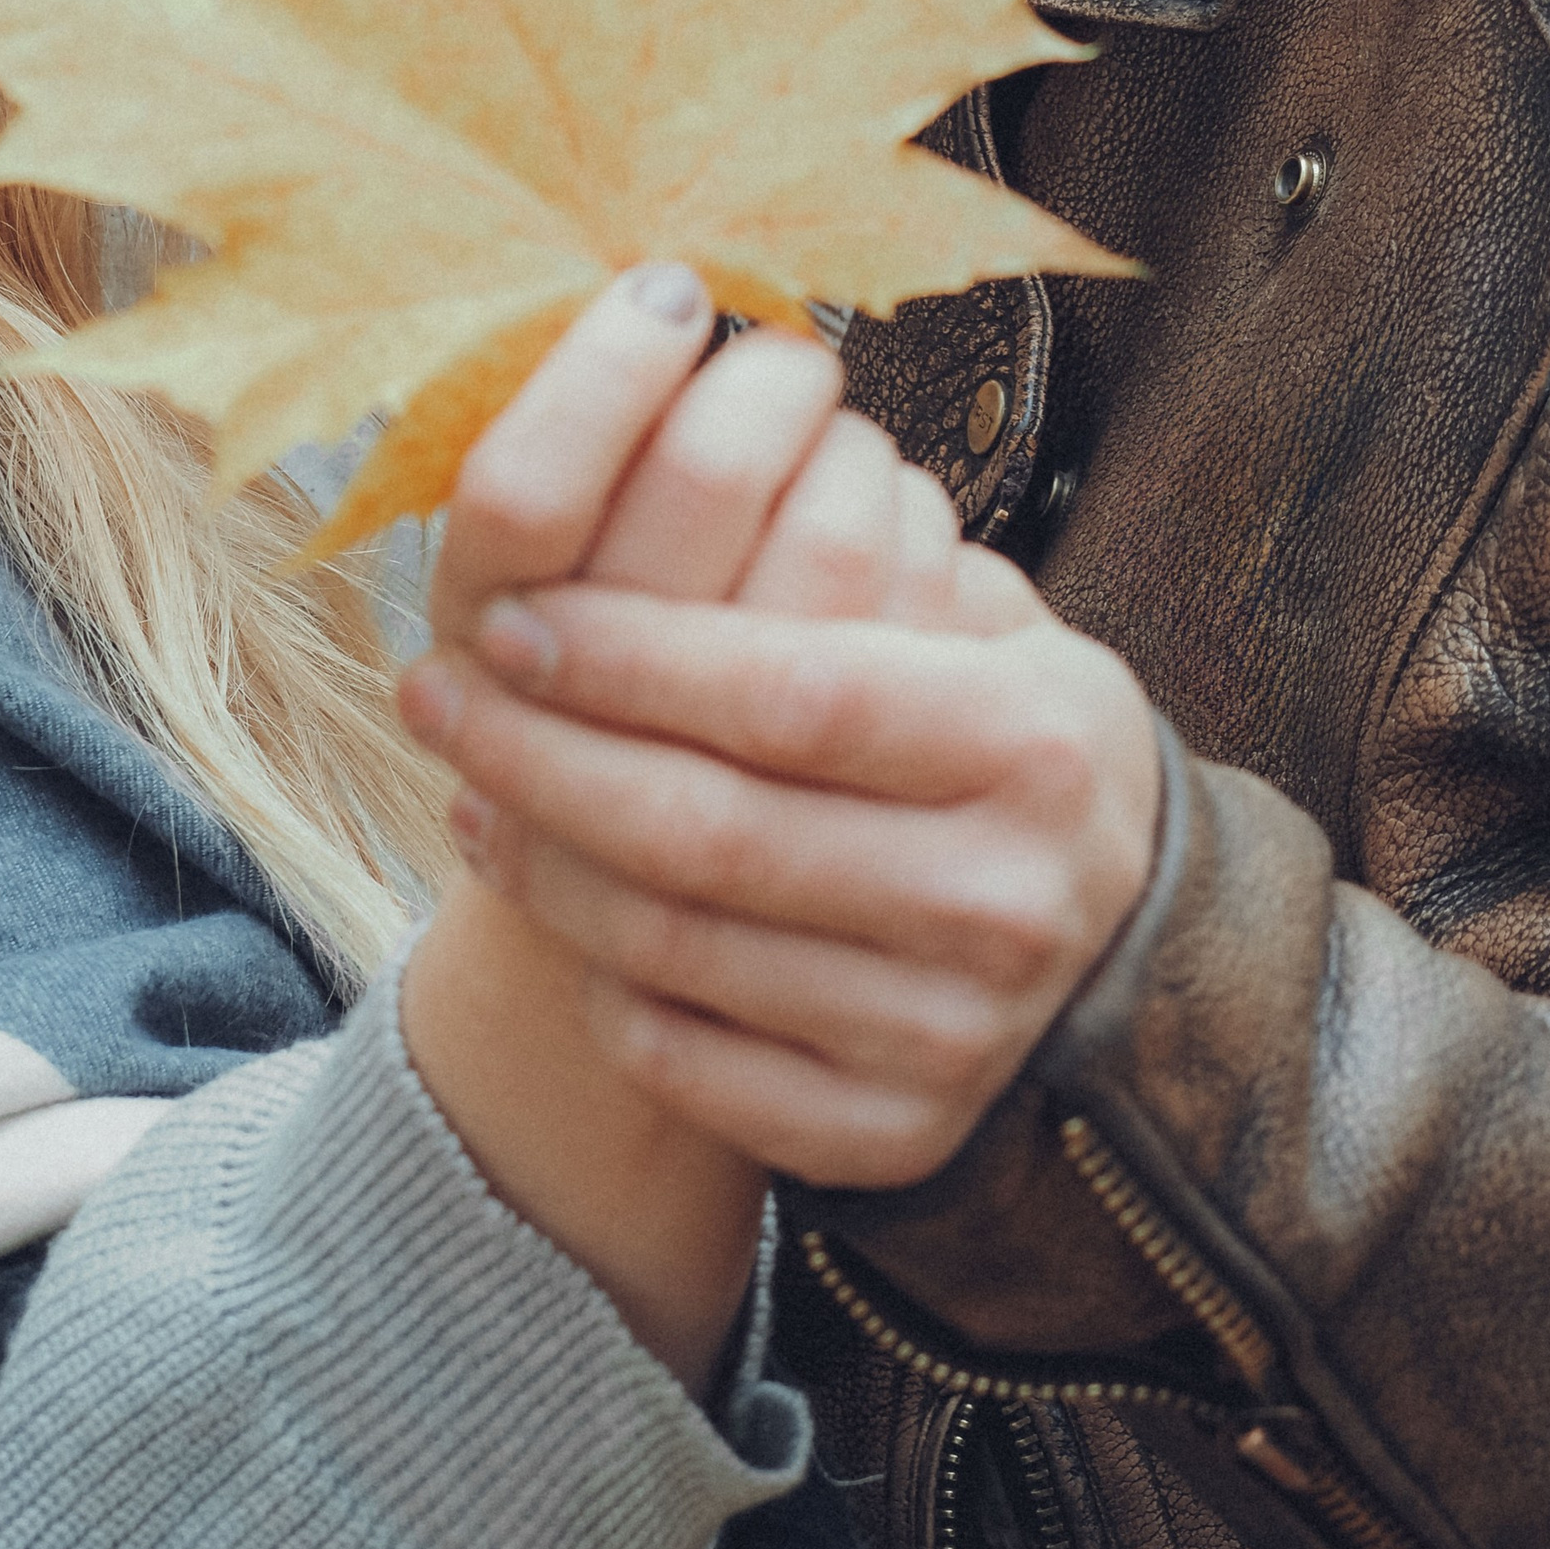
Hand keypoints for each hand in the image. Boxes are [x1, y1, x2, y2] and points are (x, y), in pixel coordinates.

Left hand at [401, 323, 1160, 1193]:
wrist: (1112, 927)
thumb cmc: (996, 725)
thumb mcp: (981, 618)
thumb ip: (847, 548)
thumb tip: (657, 414)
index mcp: (1035, 739)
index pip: (789, 690)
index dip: (629, 654)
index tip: (506, 615)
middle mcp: (1006, 898)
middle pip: (709, 829)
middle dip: (538, 754)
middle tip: (437, 690)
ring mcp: (953, 1033)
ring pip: (675, 948)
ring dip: (538, 859)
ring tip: (466, 784)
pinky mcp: (894, 1133)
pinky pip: (693, 1063)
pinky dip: (596, 983)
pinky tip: (549, 893)